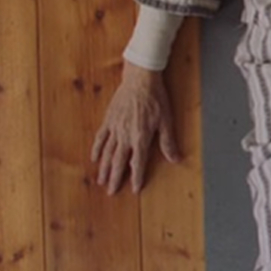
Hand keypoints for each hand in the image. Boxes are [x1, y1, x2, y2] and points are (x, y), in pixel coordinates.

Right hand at [91, 62, 180, 193]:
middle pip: (118, 161)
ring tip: (101, 181)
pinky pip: (100, 138)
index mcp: (140, 137)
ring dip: (104, 168)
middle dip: (115, 178)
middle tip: (111, 192)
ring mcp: (114, 128)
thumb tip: (175, 159)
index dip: (136, 177)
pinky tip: (94, 158)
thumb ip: (168, 142)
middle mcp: (125, 135)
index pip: (137, 163)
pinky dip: (96, 149)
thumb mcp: (166, 120)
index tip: (134, 190)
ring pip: (107, 152)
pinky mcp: (108, 120)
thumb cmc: (156, 98)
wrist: (140, 79)